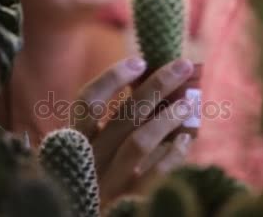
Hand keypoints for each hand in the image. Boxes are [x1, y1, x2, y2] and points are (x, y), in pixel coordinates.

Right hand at [71, 57, 195, 203]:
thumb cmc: (84, 187)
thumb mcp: (83, 157)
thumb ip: (103, 130)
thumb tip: (146, 91)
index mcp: (72, 144)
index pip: (86, 102)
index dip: (112, 78)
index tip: (140, 61)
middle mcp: (87, 161)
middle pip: (123, 115)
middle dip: (156, 86)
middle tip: (183, 65)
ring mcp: (106, 184)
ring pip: (139, 142)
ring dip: (168, 117)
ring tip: (189, 101)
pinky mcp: (125, 202)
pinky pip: (153, 175)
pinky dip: (173, 155)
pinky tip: (187, 140)